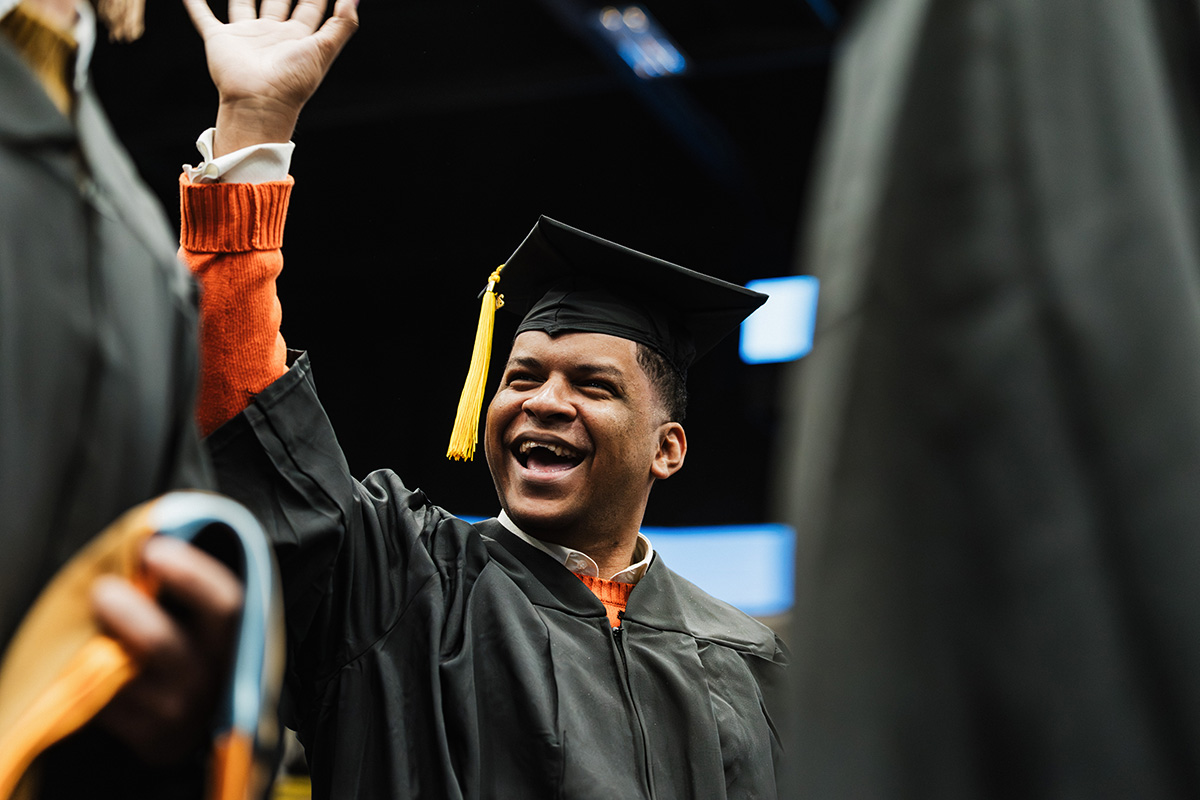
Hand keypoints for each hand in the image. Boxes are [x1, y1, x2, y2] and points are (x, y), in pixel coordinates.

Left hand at [90, 537, 243, 764]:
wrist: (190, 707)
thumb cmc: (188, 636)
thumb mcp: (196, 606)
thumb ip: (177, 571)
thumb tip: (148, 529)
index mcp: (238, 634)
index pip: (225, 604)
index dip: (190, 576)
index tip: (153, 548)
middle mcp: (214, 677)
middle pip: (167, 647)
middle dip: (130, 616)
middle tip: (100, 590)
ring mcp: (182, 714)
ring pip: (126, 677)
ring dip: (97, 644)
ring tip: (87, 617)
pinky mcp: (153, 741)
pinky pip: (106, 706)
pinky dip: (89, 679)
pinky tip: (87, 657)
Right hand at [183, 0, 358, 155]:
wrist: (259, 104)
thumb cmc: (293, 82)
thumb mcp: (324, 50)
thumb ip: (342, 24)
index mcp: (298, 37)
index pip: (310, 6)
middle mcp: (272, 34)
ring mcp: (246, 36)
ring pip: (243, 2)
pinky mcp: (220, 39)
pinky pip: (204, 16)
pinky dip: (195, 3)